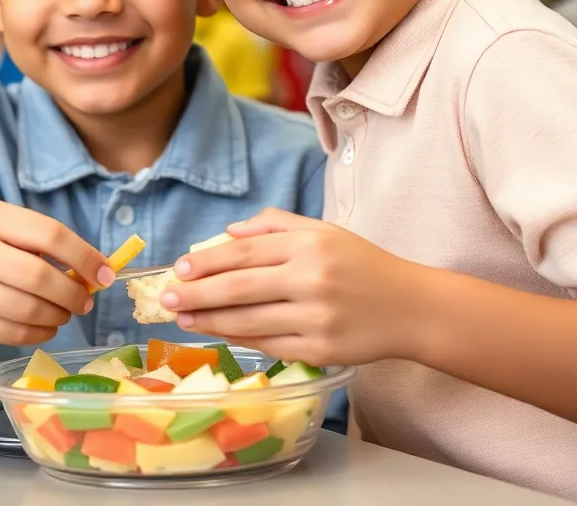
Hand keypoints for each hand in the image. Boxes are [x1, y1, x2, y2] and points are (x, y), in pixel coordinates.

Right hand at [0, 200, 113, 346]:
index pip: (50, 235)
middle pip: (40, 278)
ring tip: (64, 312)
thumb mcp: (5, 225)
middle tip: (86, 301)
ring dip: (59, 316)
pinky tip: (46, 325)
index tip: (106, 275)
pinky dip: (41, 333)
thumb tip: (97, 272)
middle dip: (74, 294)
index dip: (85, 257)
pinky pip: (14, 335)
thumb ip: (46, 242)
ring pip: (29, 311)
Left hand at [162, 208, 426, 366]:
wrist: (411, 308)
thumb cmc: (362, 265)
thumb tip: (227, 233)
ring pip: (248, 321)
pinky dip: (240, 339)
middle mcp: (311, 280)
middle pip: (239, 287)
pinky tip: (219, 333)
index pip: (244, 253)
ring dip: (209, 321)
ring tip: (182, 318)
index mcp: (310, 245)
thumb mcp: (324, 231)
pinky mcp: (320, 351)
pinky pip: (268, 345)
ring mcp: (315, 319)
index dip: (207, 262)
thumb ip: (276, 225)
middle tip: (166, 297)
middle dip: (196, 294)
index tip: (179, 268)